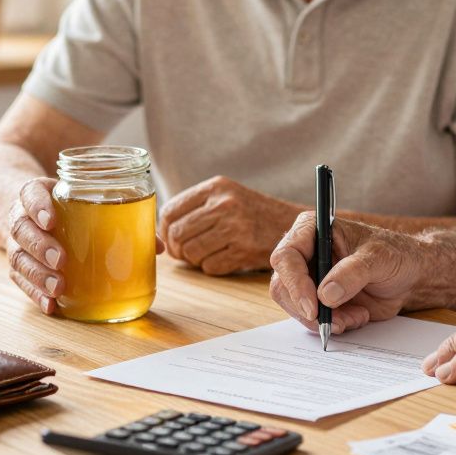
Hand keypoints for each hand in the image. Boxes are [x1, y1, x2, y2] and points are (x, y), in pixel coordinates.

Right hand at [6, 176, 165, 313]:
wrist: (35, 212)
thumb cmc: (69, 207)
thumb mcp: (87, 200)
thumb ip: (120, 216)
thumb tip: (159, 246)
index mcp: (38, 194)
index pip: (30, 194)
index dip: (38, 206)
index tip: (51, 219)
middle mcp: (22, 218)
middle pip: (22, 230)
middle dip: (40, 246)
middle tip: (60, 259)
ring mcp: (18, 244)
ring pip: (19, 258)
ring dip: (37, 275)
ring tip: (58, 287)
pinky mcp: (20, 268)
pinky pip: (21, 282)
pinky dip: (35, 294)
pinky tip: (50, 306)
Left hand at [160, 176, 301, 274]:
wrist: (293, 224)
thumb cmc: (252, 213)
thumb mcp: (226, 196)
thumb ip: (196, 207)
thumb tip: (161, 231)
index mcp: (216, 187)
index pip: (171, 211)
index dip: (165, 230)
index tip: (172, 239)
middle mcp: (225, 204)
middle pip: (178, 234)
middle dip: (178, 249)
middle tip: (185, 253)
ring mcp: (236, 227)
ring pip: (192, 252)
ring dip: (195, 260)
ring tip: (207, 254)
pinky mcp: (245, 250)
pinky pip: (210, 267)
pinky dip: (212, 267)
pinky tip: (224, 258)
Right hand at [268, 212, 426, 334]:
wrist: (410, 276)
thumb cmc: (396, 255)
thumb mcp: (379, 258)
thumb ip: (352, 273)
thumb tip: (325, 294)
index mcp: (312, 230)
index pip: (287, 256)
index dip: (295, 283)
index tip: (314, 307)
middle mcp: (305, 253)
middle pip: (283, 285)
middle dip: (308, 308)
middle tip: (334, 322)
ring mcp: (310, 278)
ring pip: (294, 306)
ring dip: (323, 320)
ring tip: (354, 317)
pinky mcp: (318, 300)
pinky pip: (311, 319)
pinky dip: (332, 325)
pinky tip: (356, 317)